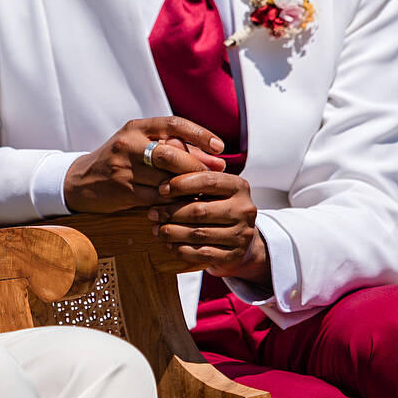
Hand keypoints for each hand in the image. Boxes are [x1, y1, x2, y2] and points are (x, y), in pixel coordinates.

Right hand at [62, 116, 228, 212]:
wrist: (81, 181)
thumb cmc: (121, 160)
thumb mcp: (142, 146)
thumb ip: (177, 149)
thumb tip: (217, 160)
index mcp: (136, 127)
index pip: (173, 124)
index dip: (200, 134)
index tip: (220, 147)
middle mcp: (129, 144)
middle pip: (171, 154)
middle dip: (196, 166)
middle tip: (215, 176)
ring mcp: (124, 168)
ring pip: (166, 179)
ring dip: (189, 188)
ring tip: (204, 191)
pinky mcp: (123, 190)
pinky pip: (157, 198)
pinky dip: (175, 202)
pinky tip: (184, 205)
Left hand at [148, 170, 269, 283]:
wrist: (240, 241)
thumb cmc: (217, 205)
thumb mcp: (210, 185)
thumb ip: (191, 165)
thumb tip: (171, 141)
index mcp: (239, 186)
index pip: (208, 181)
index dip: (181, 184)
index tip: (161, 188)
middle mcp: (245, 209)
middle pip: (200, 210)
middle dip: (171, 212)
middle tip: (152, 212)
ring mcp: (242, 234)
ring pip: (198, 233)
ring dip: (172, 232)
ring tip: (156, 228)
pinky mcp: (234, 256)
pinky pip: (201, 253)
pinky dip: (181, 249)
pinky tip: (169, 244)